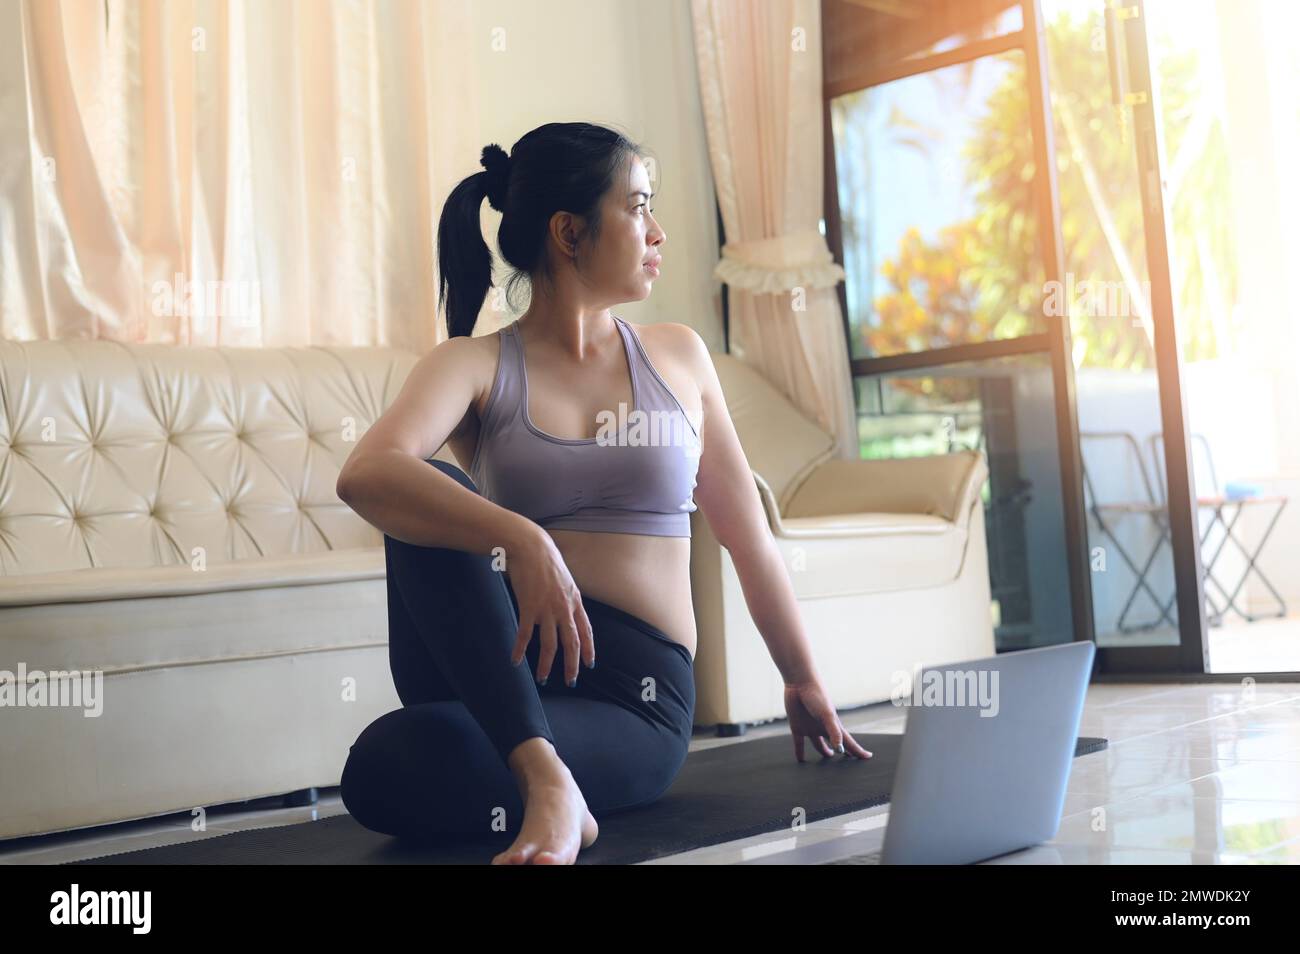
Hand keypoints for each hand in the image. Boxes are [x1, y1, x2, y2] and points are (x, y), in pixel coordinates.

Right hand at [505, 524, 594, 687]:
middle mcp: (563, 608)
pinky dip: (520, 650)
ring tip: (542, 679)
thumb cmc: (545, 559)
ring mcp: (546, 609)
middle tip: (570, 681)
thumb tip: (567, 607)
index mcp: (574, 601)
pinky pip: (524, 635)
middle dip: (572, 665)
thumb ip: (567, 596)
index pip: (586, 631)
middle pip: (571, 643)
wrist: (530, 546)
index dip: (588, 649)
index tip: (589, 664)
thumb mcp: (564, 578)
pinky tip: (515, 660)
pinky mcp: (528, 607)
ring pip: (549, 645)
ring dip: (546, 665)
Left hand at [783, 678, 873, 762]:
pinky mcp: (797, 727)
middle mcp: (823, 728)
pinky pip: (799, 743)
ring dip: (823, 752)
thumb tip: (840, 750)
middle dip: (842, 752)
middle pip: (835, 744)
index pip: (848, 742)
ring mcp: (810, 728)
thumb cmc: (817, 696)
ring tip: (827, 759)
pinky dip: (799, 752)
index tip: (868, 757)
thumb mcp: (827, 715)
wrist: (799, 683)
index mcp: (834, 726)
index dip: (858, 751)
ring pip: (818, 744)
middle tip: (848, 761)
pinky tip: (800, 760)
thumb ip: (834, 732)